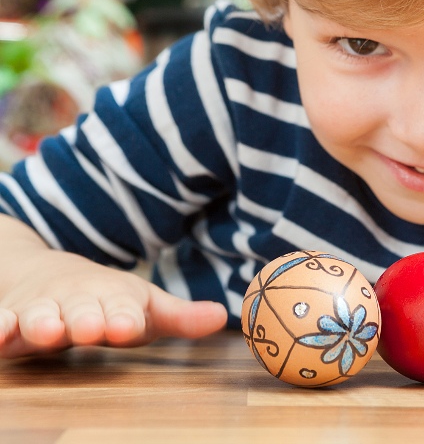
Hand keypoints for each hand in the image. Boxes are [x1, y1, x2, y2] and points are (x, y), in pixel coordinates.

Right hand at [0, 249, 227, 357]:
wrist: (47, 272)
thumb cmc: (107, 299)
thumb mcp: (144, 306)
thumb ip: (180, 317)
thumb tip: (223, 316)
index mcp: (113, 299)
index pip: (121, 309)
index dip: (123, 317)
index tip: (126, 325)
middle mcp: (76, 302)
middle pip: (80, 311)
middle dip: (84, 319)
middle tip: (88, 327)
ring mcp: (41, 309)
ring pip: (39, 316)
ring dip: (42, 322)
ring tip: (45, 329)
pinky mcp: (11, 318)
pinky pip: (1, 322)